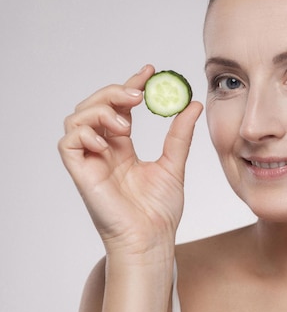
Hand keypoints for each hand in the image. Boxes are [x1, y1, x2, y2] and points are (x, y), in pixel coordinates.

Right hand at [58, 65, 202, 257]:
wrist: (153, 239)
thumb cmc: (160, 211)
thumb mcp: (174, 164)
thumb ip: (179, 134)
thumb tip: (193, 104)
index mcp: (122, 149)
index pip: (119, 108)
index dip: (130, 86)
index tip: (149, 72)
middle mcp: (103, 152)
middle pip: (93, 107)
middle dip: (113, 93)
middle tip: (138, 94)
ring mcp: (91, 162)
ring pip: (76, 119)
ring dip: (100, 110)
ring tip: (126, 122)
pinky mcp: (82, 174)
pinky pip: (68, 143)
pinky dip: (85, 131)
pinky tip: (109, 138)